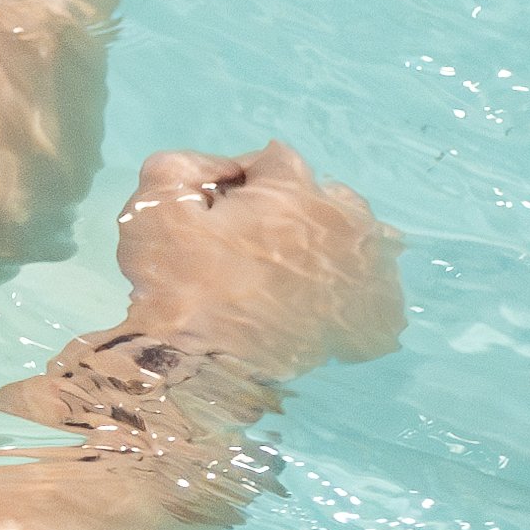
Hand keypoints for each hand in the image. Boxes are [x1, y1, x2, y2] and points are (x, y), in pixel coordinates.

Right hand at [100, 141, 402, 381]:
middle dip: (291, 209)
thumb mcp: (152, 209)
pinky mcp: (377, 314)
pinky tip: (316, 301)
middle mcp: (344, 221)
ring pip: (356, 235)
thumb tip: (215, 169)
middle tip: (251, 245)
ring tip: (287, 273)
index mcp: (293, 190)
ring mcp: (368, 269)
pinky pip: (376, 283)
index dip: (240, 181)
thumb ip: (178, 167)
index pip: (273, 160)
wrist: (206, 368)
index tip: (216, 211)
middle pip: (323, 195)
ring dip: (326, 242)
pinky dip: (351, 284)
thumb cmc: (179, 286)